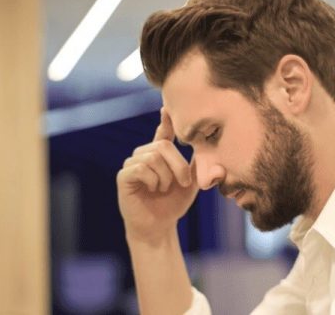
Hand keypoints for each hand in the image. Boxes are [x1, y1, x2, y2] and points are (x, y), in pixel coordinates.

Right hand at [116, 108, 198, 242]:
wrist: (159, 227)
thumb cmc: (174, 204)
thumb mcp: (191, 182)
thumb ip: (197, 164)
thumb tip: (210, 146)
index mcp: (160, 154)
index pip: (163, 132)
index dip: (165, 119)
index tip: (166, 107)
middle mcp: (144, 155)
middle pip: (162, 146)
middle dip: (178, 165)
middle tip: (184, 183)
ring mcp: (132, 164)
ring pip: (153, 157)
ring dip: (165, 176)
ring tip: (164, 189)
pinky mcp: (124, 176)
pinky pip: (140, 168)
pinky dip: (152, 180)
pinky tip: (153, 189)